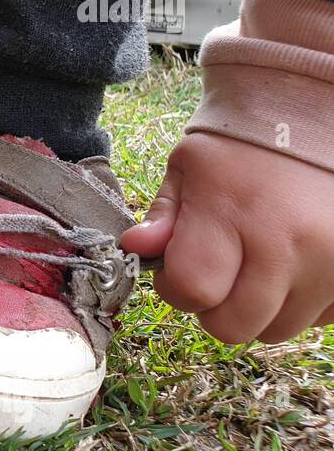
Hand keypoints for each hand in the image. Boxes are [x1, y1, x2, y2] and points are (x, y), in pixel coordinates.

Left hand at [122, 132, 333, 343]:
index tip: (178, 267)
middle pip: (233, 326)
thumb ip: (162, 215)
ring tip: (256, 264)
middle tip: (217, 270)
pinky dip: (296, 304)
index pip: (192, 291)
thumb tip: (136, 249)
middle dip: (214, 307)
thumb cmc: (241, 147)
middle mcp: (287, 245)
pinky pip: (315, 320)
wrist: (313, 120)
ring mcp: (329, 264)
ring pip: (276, 330)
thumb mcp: (188, 168)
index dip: (175, 288)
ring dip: (257, 309)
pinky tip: (290, 267)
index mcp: (234, 212)